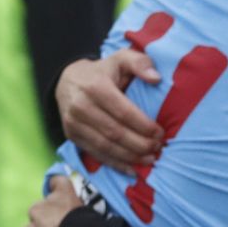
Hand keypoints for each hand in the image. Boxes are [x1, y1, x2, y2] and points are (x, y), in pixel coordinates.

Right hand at [56, 51, 162, 172]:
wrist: (67, 80)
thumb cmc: (102, 71)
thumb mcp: (120, 58)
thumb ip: (140, 62)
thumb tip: (156, 78)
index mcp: (95, 87)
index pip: (123, 112)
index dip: (143, 125)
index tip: (160, 132)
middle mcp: (81, 106)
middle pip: (114, 132)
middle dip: (139, 144)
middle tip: (157, 148)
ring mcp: (74, 123)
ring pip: (105, 146)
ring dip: (130, 157)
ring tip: (149, 159)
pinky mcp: (71, 136)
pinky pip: (95, 153)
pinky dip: (115, 164)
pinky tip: (132, 169)